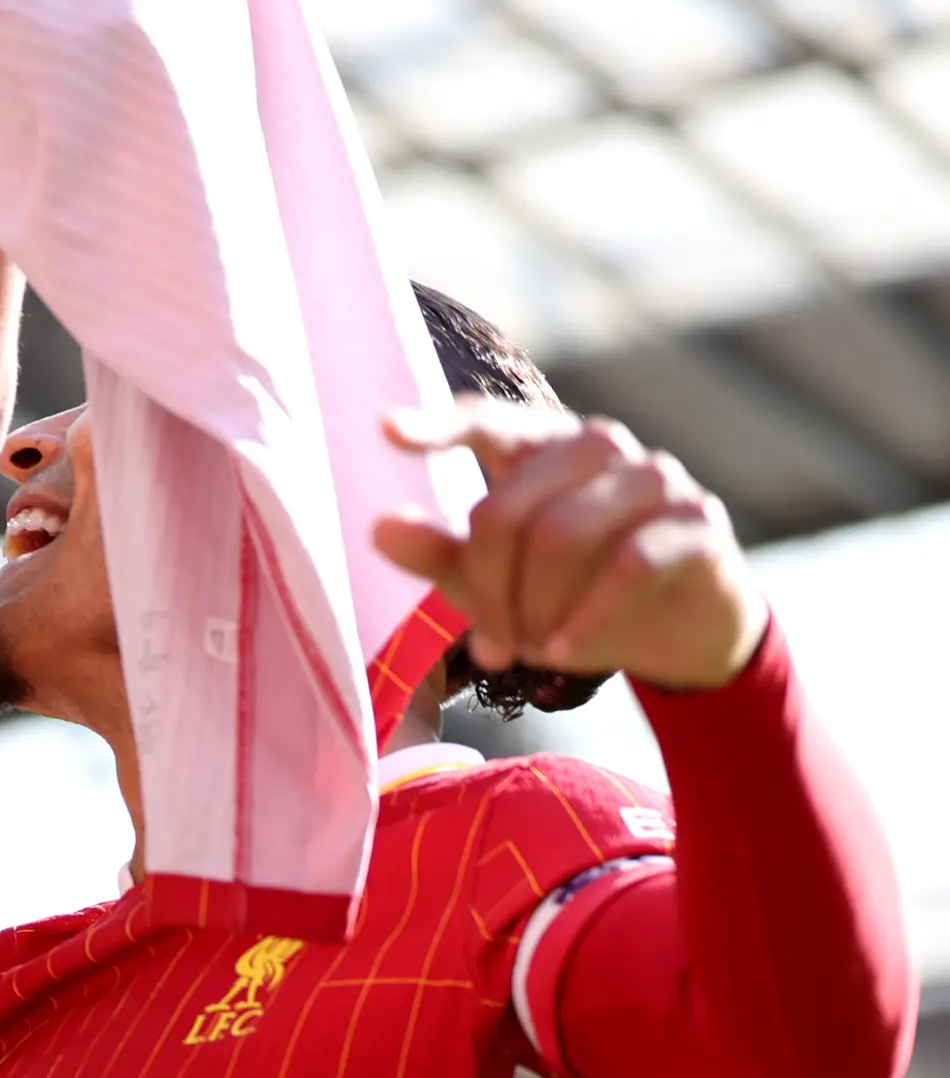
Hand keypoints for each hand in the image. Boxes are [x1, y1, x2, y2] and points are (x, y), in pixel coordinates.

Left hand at [375, 401, 767, 691]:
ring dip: (533, 609)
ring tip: (529, 652)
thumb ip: (442, 553)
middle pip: (508, 510)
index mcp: (543, 449)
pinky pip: (629, 565)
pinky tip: (563, 653)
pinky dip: (585, 618)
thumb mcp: (499, 581)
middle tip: (489, 650)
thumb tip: (379, 528)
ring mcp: (654, 478)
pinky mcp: (698, 521)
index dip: (438, 427)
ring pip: (562, 536)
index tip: (385, 430)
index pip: (487, 424)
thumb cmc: (576, 594)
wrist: (682, 633)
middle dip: (487, 589)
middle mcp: (599, 448)